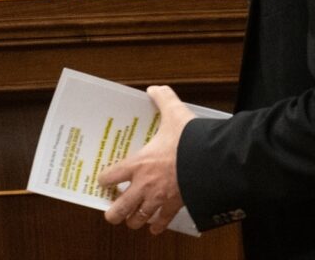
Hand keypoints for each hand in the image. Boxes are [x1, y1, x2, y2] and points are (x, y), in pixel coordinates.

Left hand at [98, 85, 193, 234]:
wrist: (211, 158)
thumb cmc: (189, 139)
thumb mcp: (175, 113)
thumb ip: (163, 99)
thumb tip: (154, 88)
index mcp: (138, 164)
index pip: (108, 177)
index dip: (104, 179)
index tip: (104, 179)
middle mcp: (143, 186)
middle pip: (117, 210)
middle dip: (113, 212)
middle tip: (113, 208)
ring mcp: (158, 199)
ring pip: (137, 220)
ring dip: (134, 219)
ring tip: (133, 216)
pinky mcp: (175, 206)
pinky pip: (161, 223)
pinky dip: (157, 225)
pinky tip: (156, 225)